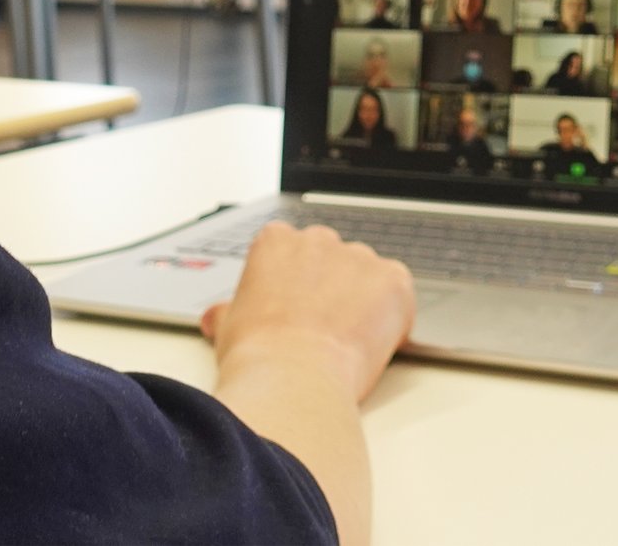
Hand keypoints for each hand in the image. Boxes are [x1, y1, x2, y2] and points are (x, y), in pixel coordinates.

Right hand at [201, 221, 415, 401]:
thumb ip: (230, 309)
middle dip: (333, 289)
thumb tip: (218, 315)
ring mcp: (360, 257)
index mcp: (277, 241)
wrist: (294, 378)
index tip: (298, 310)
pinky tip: (371, 343)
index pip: (294, 252)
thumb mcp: (229, 326)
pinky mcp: (393, 279)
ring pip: (369, 276)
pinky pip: (399, 295)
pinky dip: (393, 317)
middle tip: (324, 330)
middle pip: (334, 260)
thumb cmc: (258, 356)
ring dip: (364, 302)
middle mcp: (320, 240)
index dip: (298, 286)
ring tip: (346, 343)